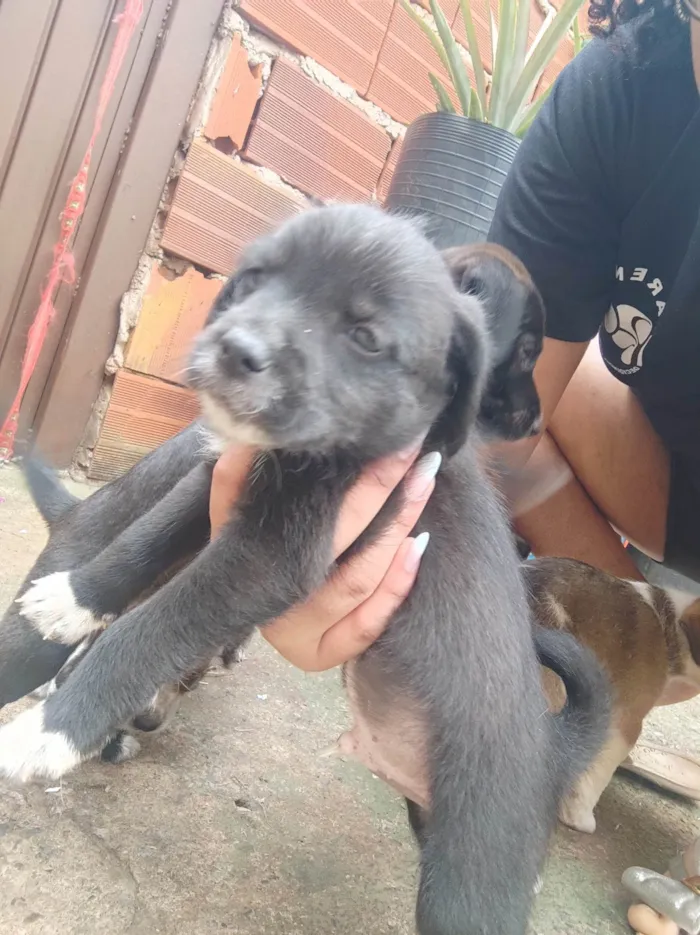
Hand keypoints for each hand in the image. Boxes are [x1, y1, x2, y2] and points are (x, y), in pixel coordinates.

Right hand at [209, 444, 437, 670]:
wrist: (228, 604)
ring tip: (423, 490)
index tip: (394, 446)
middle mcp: (277, 610)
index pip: (318, 524)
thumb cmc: (242, 546)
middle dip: (392, 505)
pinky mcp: (327, 655)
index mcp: (256, 570)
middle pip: (348, 555)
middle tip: (422, 463)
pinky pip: (369, 624)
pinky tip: (417, 546)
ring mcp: (303, 640)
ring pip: (362, 588)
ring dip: (398, 537)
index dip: (363, 485)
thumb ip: (235, 477)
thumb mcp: (229, 513)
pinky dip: (396, 585)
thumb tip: (251, 440)